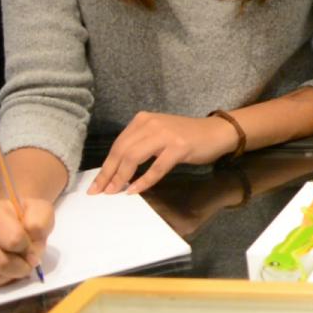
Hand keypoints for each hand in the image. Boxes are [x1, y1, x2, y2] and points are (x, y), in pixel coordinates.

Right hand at [0, 197, 53, 287]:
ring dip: (8, 276)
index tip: (33, 247)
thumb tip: (29, 248)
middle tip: (28, 262)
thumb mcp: (42, 212)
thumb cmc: (26, 216)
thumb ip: (39, 225)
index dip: (29, 249)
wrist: (12, 218)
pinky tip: (4, 268)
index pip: (14, 241)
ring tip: (16, 264)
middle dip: (20, 267)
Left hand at [90, 112, 237, 194]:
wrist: (217, 132)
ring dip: (122, 177)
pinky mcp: (179, 147)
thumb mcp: (158, 136)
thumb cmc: (187, 136)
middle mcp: (151, 123)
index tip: (95, 185)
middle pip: (122, 151)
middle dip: (108, 174)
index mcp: (143, 120)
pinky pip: (156, 167)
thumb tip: (115, 170)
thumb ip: (139, 146)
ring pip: (134, 157)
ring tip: (114, 192)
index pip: (117, 145)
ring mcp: (166, 134)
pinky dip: (144, 180)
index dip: (105, 167)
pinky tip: (135, 190)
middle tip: (99, 192)